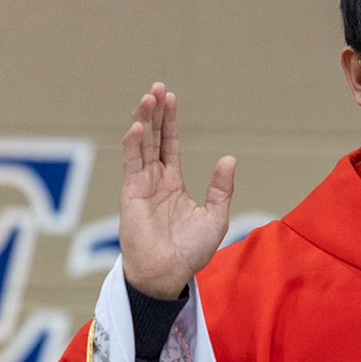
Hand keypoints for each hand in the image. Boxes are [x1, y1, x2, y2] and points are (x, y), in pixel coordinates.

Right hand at [119, 84, 235, 298]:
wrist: (168, 274)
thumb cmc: (189, 253)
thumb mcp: (215, 217)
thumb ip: (221, 188)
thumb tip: (229, 158)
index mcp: (173, 184)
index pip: (169, 145)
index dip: (169, 122)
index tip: (170, 98)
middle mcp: (154, 181)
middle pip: (153, 139)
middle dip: (155, 113)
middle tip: (157, 87)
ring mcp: (141, 186)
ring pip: (141, 146)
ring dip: (143, 121)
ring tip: (148, 97)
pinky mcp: (131, 195)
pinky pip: (132, 164)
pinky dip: (133, 145)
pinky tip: (137, 126)